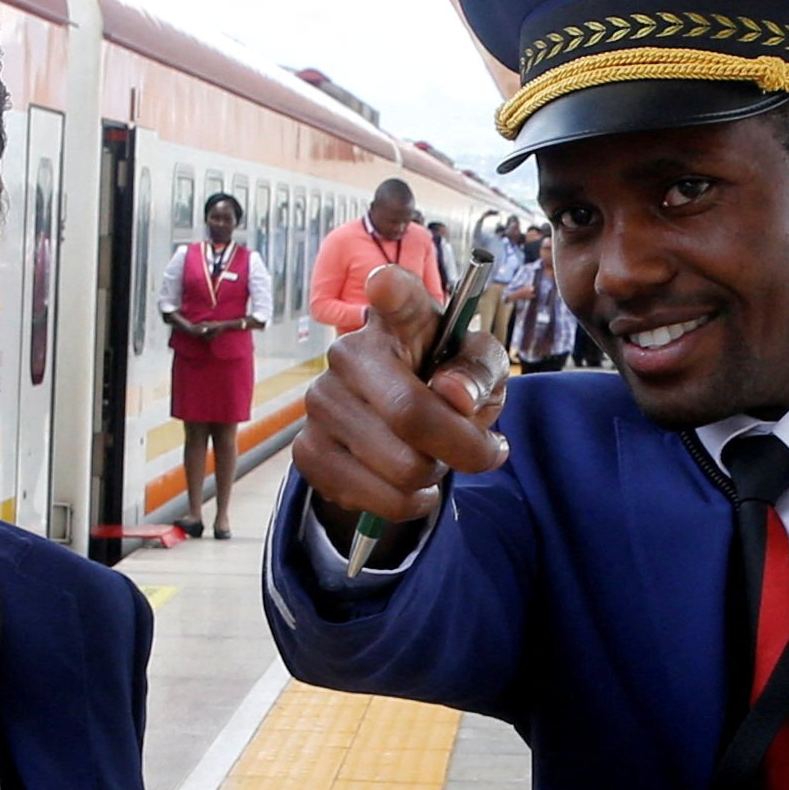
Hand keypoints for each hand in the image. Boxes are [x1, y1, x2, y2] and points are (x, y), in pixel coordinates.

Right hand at [293, 265, 511, 532]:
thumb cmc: (446, 386)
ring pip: (399, 467)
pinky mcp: (306, 449)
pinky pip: (370, 498)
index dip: (391, 292)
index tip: (385, 285)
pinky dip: (404, 504)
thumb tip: (455, 395)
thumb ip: (481, 372)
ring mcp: (320, 401)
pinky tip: (407, 485)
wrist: (399, 433)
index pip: (394, 298)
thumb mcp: (481, 373)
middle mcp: (348, 352)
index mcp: (400, 319)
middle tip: (479, 451)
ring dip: (433, 477)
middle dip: (461, 448)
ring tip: (433, 461)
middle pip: (411, 414)